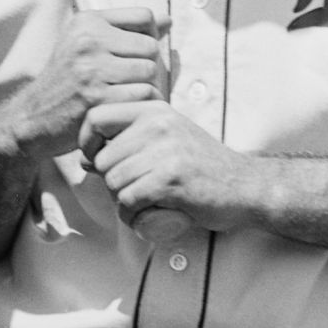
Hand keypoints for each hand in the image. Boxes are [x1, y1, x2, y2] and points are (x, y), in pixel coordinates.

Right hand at [0, 7, 164, 159]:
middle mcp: (88, 40)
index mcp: (87, 22)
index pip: (144, 16)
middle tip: (132, 81)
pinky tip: (125, 109)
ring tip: (128, 95)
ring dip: (145, 86)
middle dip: (147, 65)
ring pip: (149, 71)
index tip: (136, 53)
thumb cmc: (66, 81)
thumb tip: (167, 20)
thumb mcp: (86, 44)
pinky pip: (141, 94)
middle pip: (150, 46)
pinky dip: (139, 105)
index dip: (149, 36)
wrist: (33, 117)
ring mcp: (92, 69)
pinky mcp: (96, 97)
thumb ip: (125, 30)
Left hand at [83, 100, 261, 234]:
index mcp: (154, 110)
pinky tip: (148, 216)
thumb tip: (83, 159)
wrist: (244, 186)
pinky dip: (133, 216)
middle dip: (111, 183)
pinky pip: (129, 200)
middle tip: (135, 192)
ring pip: (113, 182)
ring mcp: (166, 150)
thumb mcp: (165, 143)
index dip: (86, 142)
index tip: (97, 160)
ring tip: (145, 204)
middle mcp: (158, 124)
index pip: (96, 117)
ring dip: (123, 203)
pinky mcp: (171, 179)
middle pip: (103, 159)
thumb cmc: (201, 166)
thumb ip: (127, 145)